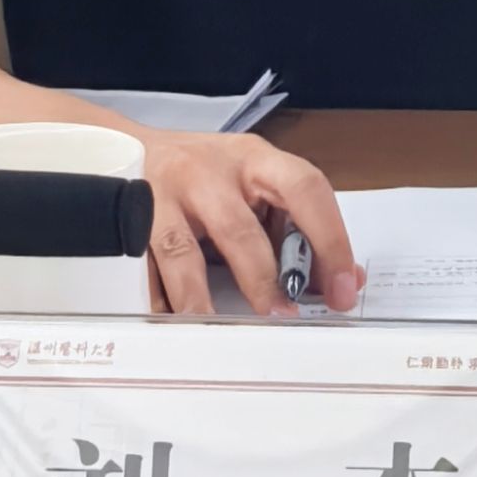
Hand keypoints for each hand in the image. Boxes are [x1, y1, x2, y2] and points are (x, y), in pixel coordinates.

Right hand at [135, 129, 362, 315]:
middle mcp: (211, 172)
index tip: (342, 288)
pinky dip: (157, 301)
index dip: (329, 238)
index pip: (304, 188)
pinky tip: (170, 323)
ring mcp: (166, 195)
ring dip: (201, 298)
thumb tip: (346, 279)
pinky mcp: (130, 221)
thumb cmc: (208, 173)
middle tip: (282, 318)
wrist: (135, 147)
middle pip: (240, 228)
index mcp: (255, 160)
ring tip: (215, 330)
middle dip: (264, 280)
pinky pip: (143, 270)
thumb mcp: (257, 182)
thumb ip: (298, 226)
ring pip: (184, 251)